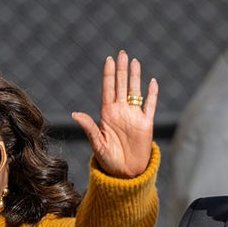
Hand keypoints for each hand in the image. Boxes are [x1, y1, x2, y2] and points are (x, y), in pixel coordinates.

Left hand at [72, 51, 157, 177]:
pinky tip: (152, 82)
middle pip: (121, 86)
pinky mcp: (146, 124)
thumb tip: (75, 114)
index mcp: (107, 114)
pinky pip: (150, 105)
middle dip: (121, 70)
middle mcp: (120, 112)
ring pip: (135, 91)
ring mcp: (134, 116)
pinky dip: (152, 94)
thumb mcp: (97, 144)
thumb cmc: (108, 161)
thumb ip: (89, 127)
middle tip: (122, 53)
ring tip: (134, 61)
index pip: (108, 90)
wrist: (125, 173)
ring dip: (135, 77)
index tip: (109, 60)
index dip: (109, 75)